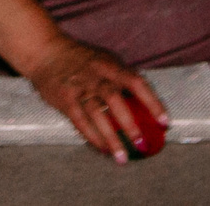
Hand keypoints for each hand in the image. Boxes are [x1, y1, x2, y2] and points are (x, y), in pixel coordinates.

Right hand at [23, 33, 164, 159]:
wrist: (44, 50)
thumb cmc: (80, 58)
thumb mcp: (103, 60)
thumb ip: (121, 78)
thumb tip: (145, 104)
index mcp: (110, 65)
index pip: (136, 82)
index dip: (152, 102)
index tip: (164, 122)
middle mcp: (95, 76)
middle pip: (114, 99)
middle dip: (130, 123)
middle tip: (143, 145)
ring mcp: (79, 87)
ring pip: (96, 114)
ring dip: (110, 138)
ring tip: (122, 158)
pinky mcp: (64, 99)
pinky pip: (79, 121)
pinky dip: (91, 137)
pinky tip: (102, 150)